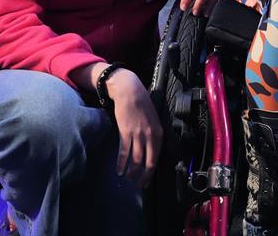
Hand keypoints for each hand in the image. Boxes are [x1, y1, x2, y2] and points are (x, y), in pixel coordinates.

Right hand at [106, 68, 162, 187]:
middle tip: (139, 186)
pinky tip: (118, 170)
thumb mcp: (153, 120)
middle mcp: (151, 135)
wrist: (130, 91)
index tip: (147, 181)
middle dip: (143, 176)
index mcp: (159, 133)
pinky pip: (124, 152)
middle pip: (148, 162)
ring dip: (131, 172)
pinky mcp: (126, 132)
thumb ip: (153, 135)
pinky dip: (121, 163)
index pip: (157, 158)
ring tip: (128, 179)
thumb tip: (150, 151)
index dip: (152, 172)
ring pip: (136, 159)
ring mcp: (138, 134)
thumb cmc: (142, 105)